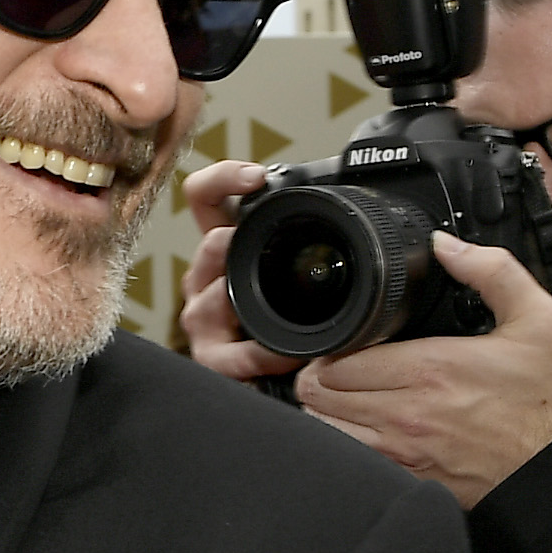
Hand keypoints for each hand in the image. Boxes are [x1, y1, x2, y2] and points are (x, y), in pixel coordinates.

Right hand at [172, 160, 297, 385]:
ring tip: (268, 305)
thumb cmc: (294, 315)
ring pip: (209, 300)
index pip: (206, 197)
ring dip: (236, 299)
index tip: (255, 178)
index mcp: (227, 245)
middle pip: (208, 245)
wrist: (284, 374)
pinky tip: (284, 354)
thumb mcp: (299, 266)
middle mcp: (209, 277)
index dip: (223, 178)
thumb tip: (346, 196)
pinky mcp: (213, 359)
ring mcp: (206, 317)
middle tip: (246, 241)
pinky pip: (229, 355)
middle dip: (226, 241)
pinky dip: (259, 354)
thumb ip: (307, 233)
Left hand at [290, 235, 551, 509]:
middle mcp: (408, 414)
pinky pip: (351, 461)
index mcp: (430, 369)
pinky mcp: (411, 480)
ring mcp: (405, 452)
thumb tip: (447, 245)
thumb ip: (491, 271)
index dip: (332, 348)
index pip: (338, 360)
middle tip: (338, 367)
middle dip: (321, 376)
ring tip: (346, 397)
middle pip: (318, 395)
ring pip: (326, 430)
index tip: (345, 343)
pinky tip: (365, 429)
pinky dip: (346, 442)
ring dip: (327, 411)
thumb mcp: (537, 319)